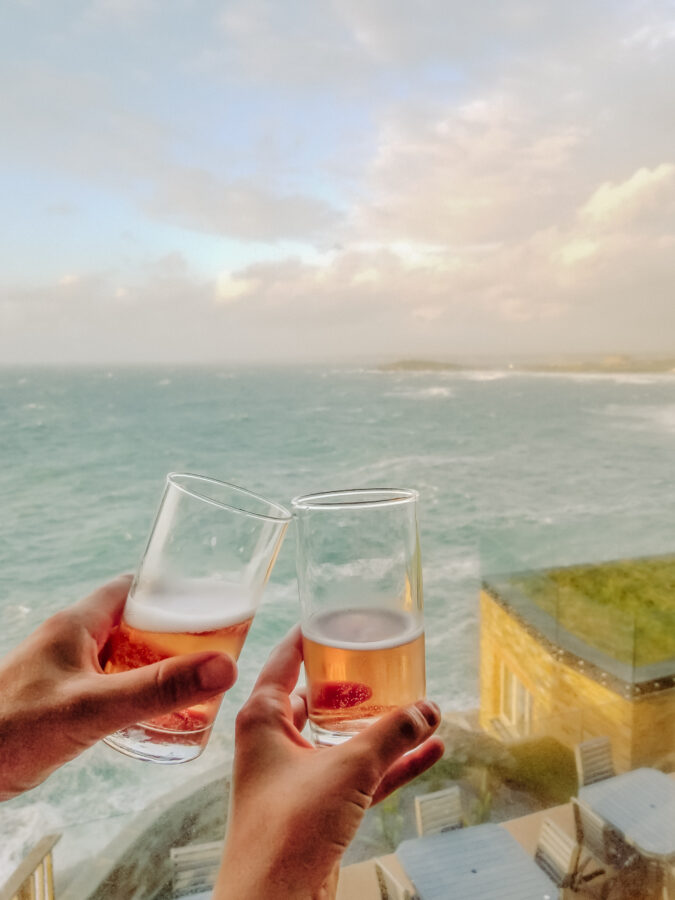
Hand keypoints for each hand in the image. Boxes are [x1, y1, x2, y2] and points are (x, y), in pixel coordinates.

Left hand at [0, 575, 236, 800]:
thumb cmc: (11, 730)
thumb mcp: (95, 706)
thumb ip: (158, 689)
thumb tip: (223, 667)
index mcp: (78, 624)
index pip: (134, 587)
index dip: (174, 589)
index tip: (210, 601)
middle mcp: (72, 641)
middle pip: (135, 623)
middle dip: (175, 635)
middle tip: (213, 651)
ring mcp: (65, 672)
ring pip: (124, 657)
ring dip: (157, 667)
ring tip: (195, 685)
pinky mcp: (61, 702)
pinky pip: (111, 687)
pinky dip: (137, 694)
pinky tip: (156, 716)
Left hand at [216, 627, 443, 899]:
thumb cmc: (289, 828)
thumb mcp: (347, 767)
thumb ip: (391, 735)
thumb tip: (427, 710)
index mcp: (263, 717)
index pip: (286, 659)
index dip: (312, 635)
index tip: (338, 614)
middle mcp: (276, 742)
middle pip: (317, 697)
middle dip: (354, 683)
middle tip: (385, 659)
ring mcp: (297, 777)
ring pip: (343, 739)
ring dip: (382, 726)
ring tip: (420, 706)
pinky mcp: (318, 809)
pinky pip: (360, 775)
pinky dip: (391, 764)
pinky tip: (429, 751)